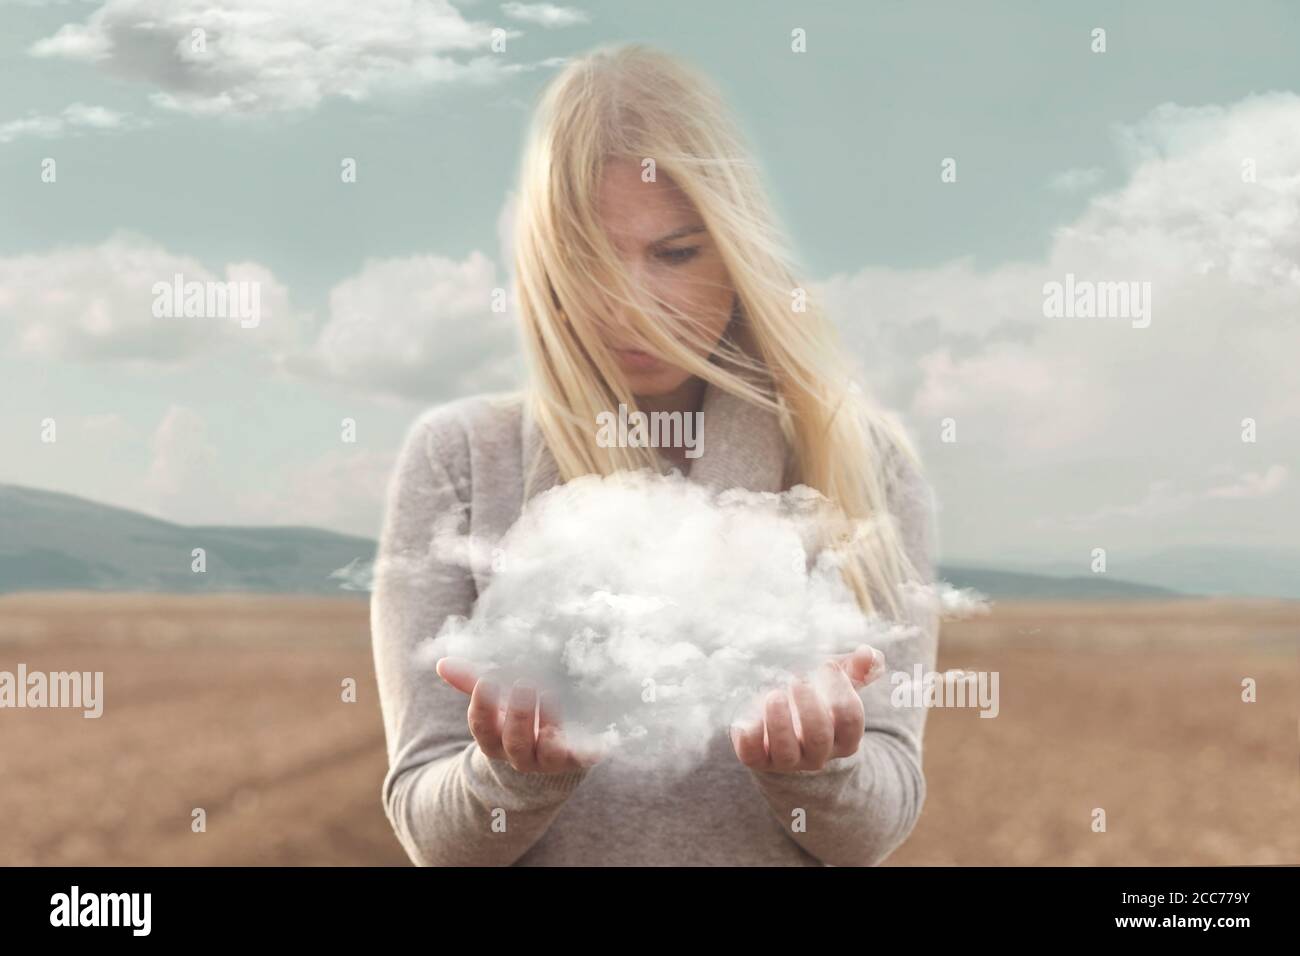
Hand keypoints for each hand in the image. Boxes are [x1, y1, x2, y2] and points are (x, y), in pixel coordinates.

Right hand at [435, 657, 603, 773]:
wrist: (554, 757)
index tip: (487, 680)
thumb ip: (473, 682)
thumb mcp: (497, 702)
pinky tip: (598, 732)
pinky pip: (585, 757)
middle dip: (519, 715)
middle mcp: (521, 755)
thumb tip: (441, 663)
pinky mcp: (579, 760)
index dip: (482, 706)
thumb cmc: (521, 719)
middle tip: (526, 684)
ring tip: (557, 698)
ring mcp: (551, 761)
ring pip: (549, 752)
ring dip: (552, 725)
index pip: (482, 727)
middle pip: (515, 742)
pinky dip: (591, 747)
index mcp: (496, 740)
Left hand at [729, 644, 884, 772]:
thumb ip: (856, 669)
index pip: (850, 718)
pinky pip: (752, 755)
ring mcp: (786, 760)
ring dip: (780, 722)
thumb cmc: (813, 701)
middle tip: (797, 680)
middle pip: (819, 736)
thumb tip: (868, 653)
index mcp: (843, 737)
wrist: (780, 732)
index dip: (841, 691)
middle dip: (810, 708)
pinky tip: (746, 720)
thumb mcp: (835, 685)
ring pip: (786, 751)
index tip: (827, 665)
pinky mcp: (757, 758)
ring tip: (774, 695)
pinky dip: (749, 738)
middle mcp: (817, 753)